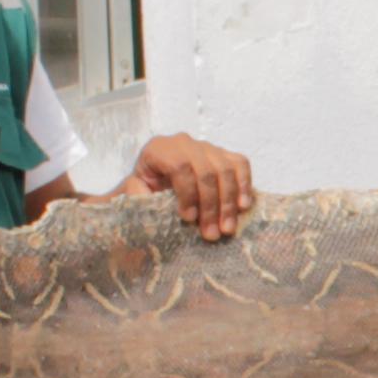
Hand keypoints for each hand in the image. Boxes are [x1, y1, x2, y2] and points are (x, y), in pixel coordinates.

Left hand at [122, 133, 256, 240]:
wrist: (154, 185)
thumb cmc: (144, 191)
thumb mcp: (133, 193)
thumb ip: (134, 193)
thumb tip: (144, 196)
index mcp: (159, 149)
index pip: (180, 166)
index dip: (188, 193)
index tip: (189, 219)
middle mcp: (184, 143)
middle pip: (206, 170)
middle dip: (211, 205)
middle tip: (212, 234)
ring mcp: (206, 147)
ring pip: (225, 169)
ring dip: (228, 202)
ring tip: (227, 229)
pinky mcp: (223, 154)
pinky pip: (240, 164)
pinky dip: (244, 185)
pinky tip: (243, 206)